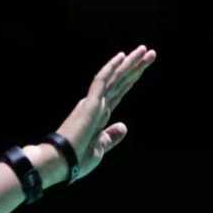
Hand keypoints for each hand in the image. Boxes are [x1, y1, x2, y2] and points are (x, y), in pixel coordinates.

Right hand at [53, 45, 155, 181]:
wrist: (62, 162)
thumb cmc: (78, 158)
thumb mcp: (100, 148)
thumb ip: (111, 136)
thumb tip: (123, 127)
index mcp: (99, 115)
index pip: (119, 92)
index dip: (131, 79)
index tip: (142, 68)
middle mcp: (97, 105)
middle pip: (120, 81)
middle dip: (135, 67)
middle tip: (150, 52)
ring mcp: (93, 103)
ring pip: (114, 77)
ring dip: (129, 64)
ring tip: (144, 50)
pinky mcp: (89, 104)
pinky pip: (101, 81)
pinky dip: (111, 68)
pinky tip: (121, 57)